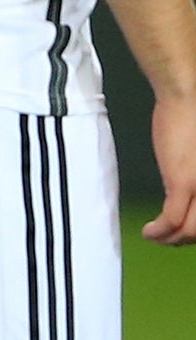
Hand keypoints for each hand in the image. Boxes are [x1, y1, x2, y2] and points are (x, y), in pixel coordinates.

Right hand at [143, 92, 195, 244]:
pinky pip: (172, 218)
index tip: (186, 233)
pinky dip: (159, 231)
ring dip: (171, 239)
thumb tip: (190, 193)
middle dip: (185, 239)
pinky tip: (150, 233)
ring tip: (157, 238)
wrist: (188, 99)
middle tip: (171, 240)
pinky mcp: (183, 182)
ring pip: (190, 230)